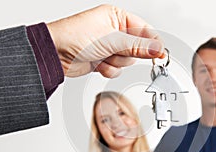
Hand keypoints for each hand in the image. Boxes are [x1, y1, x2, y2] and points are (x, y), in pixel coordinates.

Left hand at [47, 4, 163, 77]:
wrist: (55, 54)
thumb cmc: (75, 36)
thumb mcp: (112, 39)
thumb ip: (138, 45)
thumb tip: (158, 48)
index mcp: (118, 17)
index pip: (145, 30)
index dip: (153, 43)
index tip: (160, 54)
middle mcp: (115, 31)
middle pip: (137, 48)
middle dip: (126, 53)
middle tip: (116, 51)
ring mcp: (109, 46)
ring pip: (127, 60)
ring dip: (115, 61)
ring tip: (101, 55)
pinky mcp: (104, 59)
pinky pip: (117, 69)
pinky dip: (108, 69)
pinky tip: (97, 63)